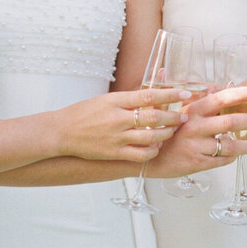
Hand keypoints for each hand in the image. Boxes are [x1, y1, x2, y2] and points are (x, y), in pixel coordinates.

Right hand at [54, 87, 190, 163]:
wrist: (62, 132)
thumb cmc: (83, 113)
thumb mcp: (106, 99)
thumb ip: (128, 98)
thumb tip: (152, 93)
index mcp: (116, 100)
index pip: (149, 94)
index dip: (170, 94)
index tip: (185, 93)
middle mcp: (118, 118)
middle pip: (154, 116)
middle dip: (173, 117)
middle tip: (183, 116)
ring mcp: (117, 137)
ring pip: (151, 137)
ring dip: (166, 134)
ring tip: (172, 131)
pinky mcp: (114, 153)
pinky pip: (140, 154)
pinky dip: (153, 151)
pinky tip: (157, 147)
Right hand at [147, 85, 246, 177]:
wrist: (150, 158)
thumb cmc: (165, 132)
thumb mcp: (175, 110)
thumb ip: (192, 97)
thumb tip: (202, 81)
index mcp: (192, 110)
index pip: (221, 98)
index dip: (240, 93)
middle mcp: (196, 127)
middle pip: (231, 121)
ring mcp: (198, 146)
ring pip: (230, 145)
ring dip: (246, 144)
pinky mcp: (198, 163)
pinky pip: (222, 160)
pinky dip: (232, 156)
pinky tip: (236, 154)